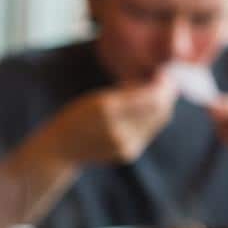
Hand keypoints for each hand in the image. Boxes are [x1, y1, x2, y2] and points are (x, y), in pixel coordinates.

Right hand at [46, 70, 177, 164]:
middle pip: (159, 111)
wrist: (62, 148)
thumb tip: (159, 82)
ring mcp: (124, 145)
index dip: (163, 86)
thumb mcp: (98, 97)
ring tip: (150, 95)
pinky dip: (150, 119)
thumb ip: (129, 91)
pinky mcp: (128, 154)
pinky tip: (140, 112)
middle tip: (163, 82)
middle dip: (165, 95)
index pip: (152, 99)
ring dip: (159, 107)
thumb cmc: (78, 116)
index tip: (163, 74)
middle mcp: (117, 129)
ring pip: (157, 122)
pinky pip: (148, 132)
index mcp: (106, 109)